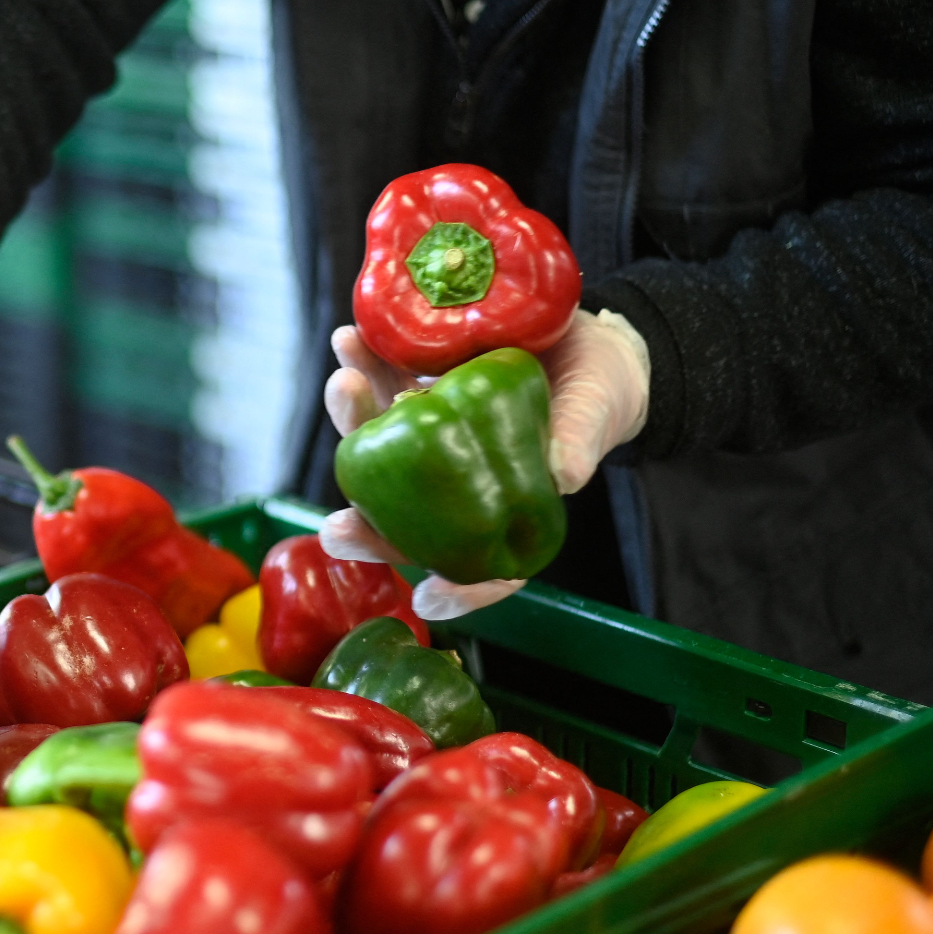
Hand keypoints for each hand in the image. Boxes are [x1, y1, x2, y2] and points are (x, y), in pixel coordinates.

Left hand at [321, 310, 648, 619]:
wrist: (580, 334)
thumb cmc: (596, 391)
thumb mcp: (595, 412)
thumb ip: (579, 439)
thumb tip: (564, 475)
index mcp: (500, 508)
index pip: (479, 567)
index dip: (457, 591)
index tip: (426, 599)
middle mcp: (452, 480)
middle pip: (403, 518)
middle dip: (364, 527)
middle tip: (336, 531)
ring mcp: (427, 437)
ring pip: (379, 444)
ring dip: (351, 417)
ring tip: (343, 384)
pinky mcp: (415, 389)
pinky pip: (381, 381)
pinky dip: (362, 361)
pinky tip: (348, 340)